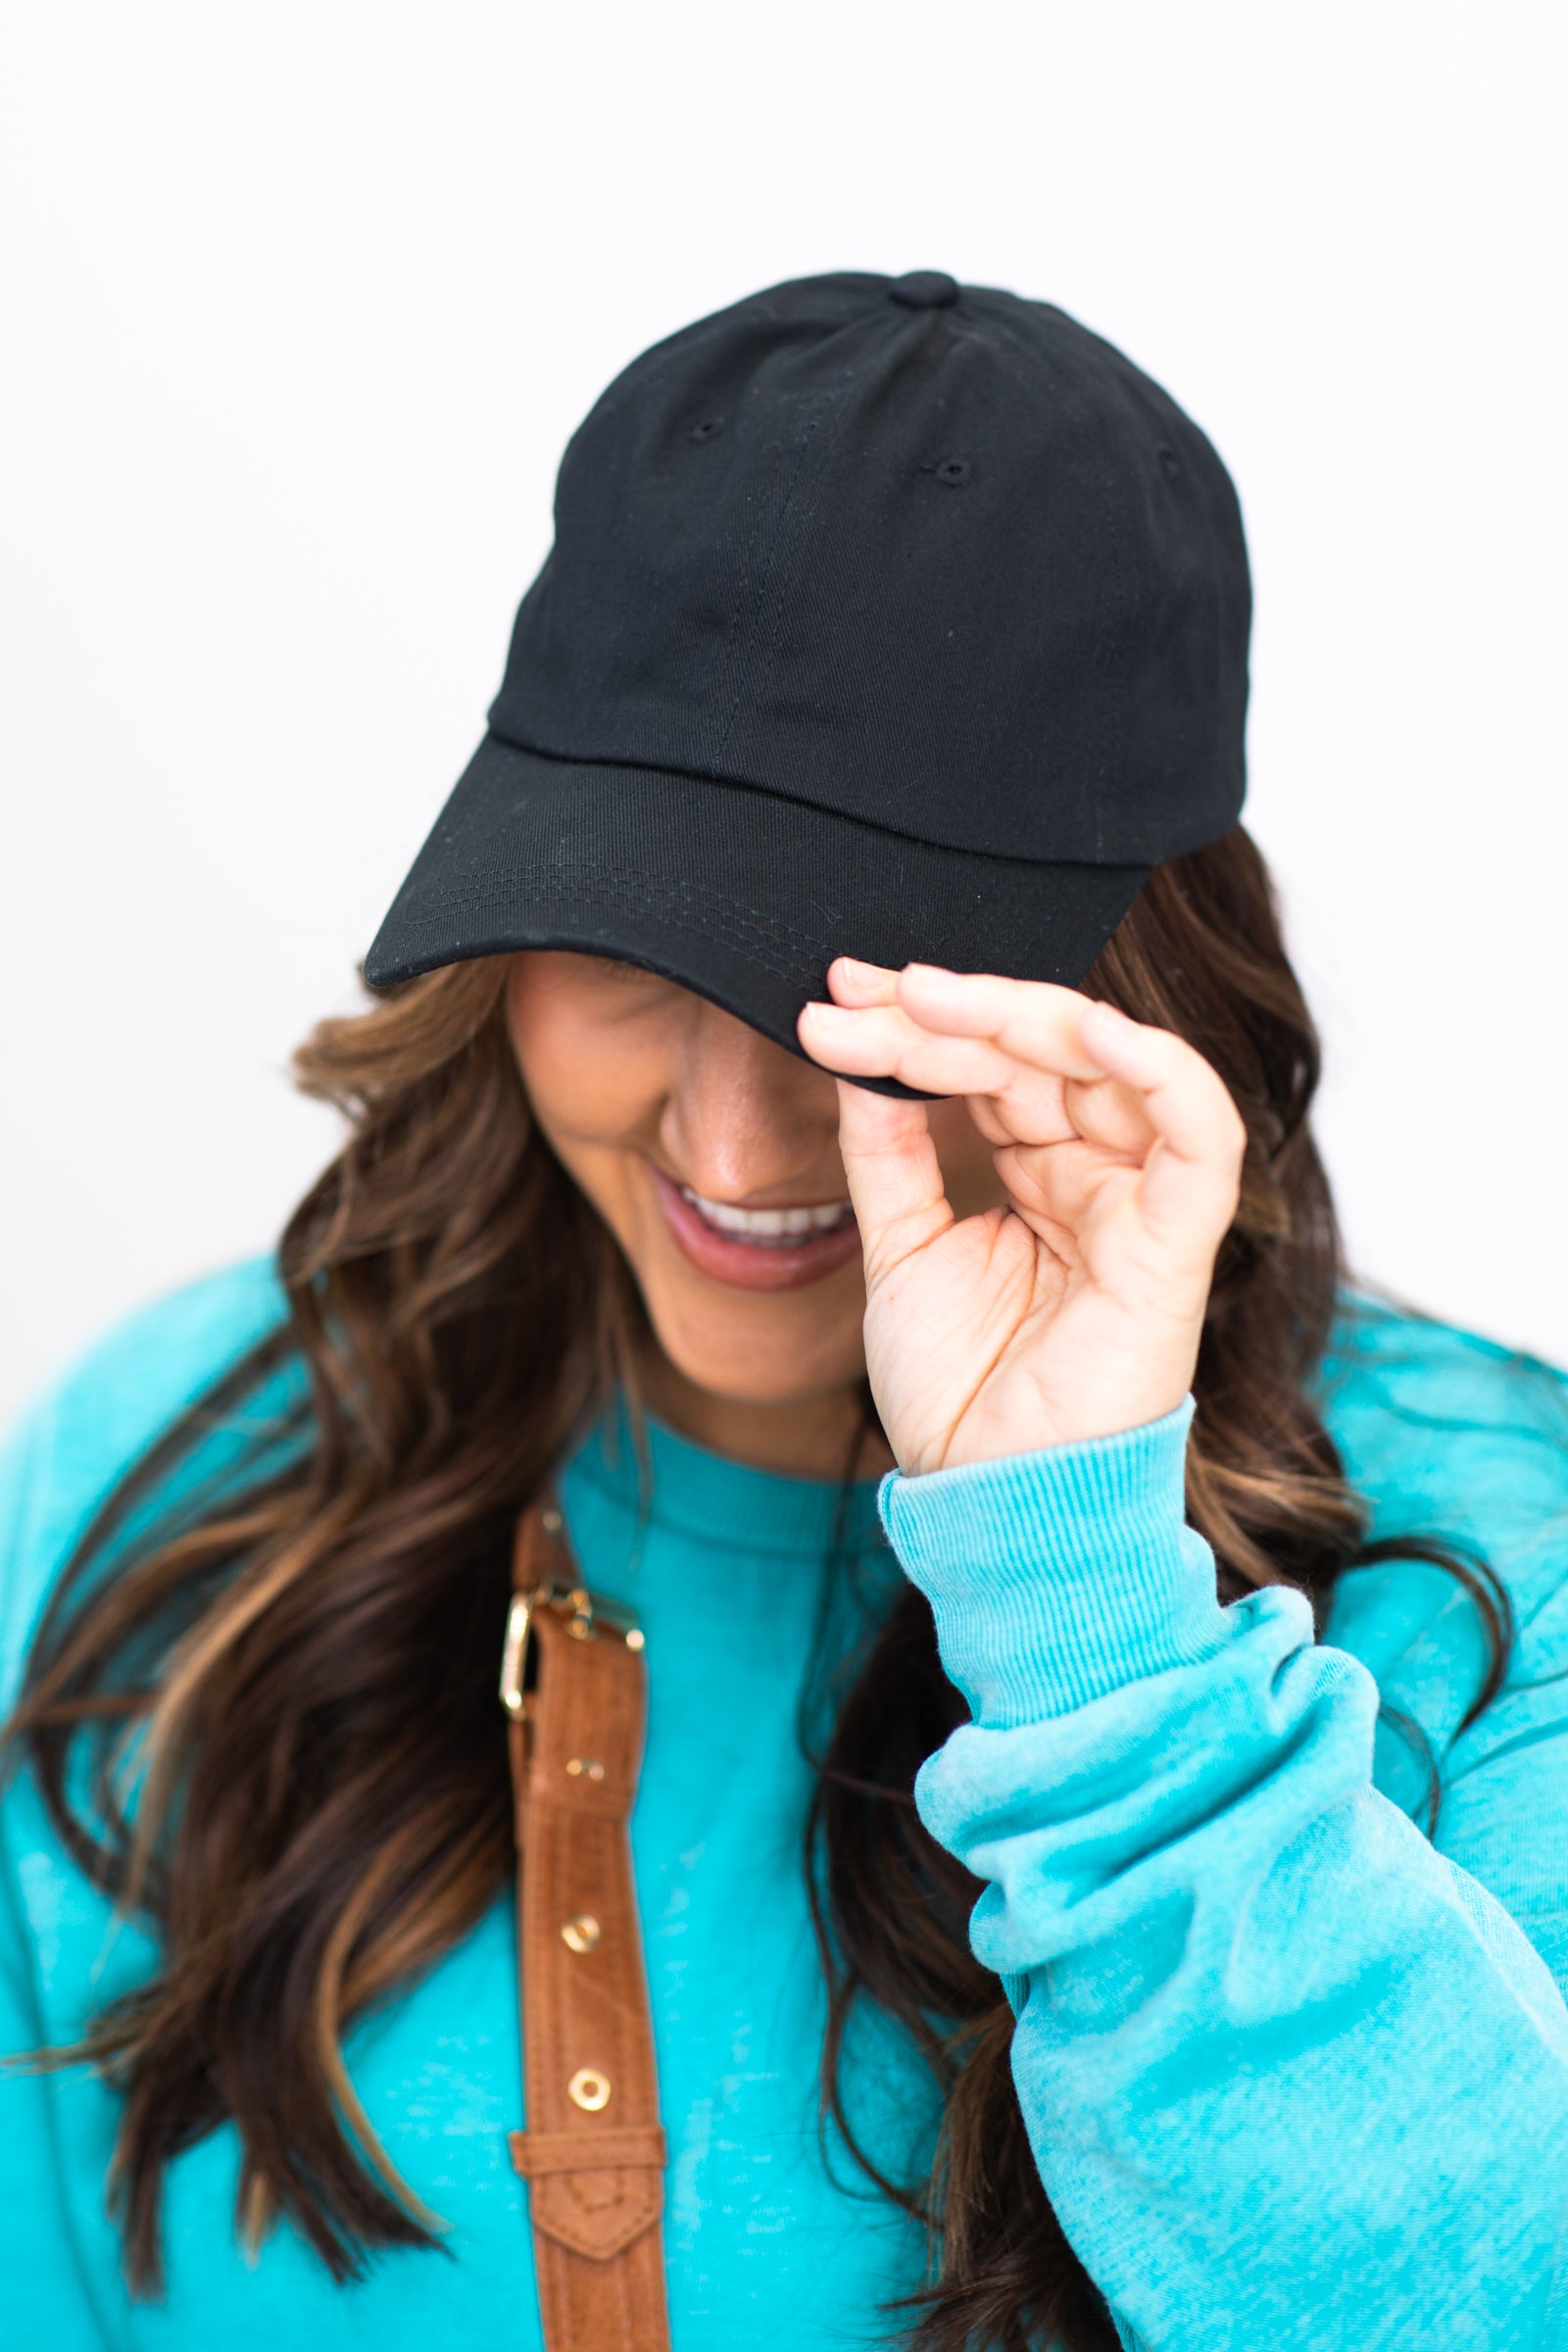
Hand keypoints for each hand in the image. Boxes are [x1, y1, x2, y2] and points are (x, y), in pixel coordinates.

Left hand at [797, 960, 1244, 1474]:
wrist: (989, 1498)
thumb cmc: (959, 1390)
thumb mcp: (901, 1245)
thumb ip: (889, 1148)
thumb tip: (856, 1052)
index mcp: (1040, 1171)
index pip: (993, 1062)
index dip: (920, 1022)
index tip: (838, 995)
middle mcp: (1096, 1172)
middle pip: (1041, 1049)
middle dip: (947, 1010)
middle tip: (859, 989)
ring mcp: (1140, 1200)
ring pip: (1107, 1065)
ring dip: (1017, 1017)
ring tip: (924, 997)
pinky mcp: (1177, 1241)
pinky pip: (1200, 1135)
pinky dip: (1159, 1070)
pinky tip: (1087, 1027)